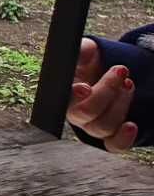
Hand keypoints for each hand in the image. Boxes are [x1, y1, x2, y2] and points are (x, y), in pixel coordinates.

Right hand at [70, 38, 139, 152]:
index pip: (63, 99)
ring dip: (120, 105)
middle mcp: (75, 114)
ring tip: (128, 84)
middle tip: (120, 71)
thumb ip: (80, 50)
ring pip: (103, 126)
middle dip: (107, 91)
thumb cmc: (92, 63)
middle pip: (86, 113)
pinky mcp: (110, 136)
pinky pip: (113, 146)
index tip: (84, 87)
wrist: (108, 73)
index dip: (73, 96)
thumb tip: (77, 50)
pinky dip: (123, 139)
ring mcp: (93, 126)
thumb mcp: (86, 51)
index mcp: (64, 93)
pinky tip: (131, 125)